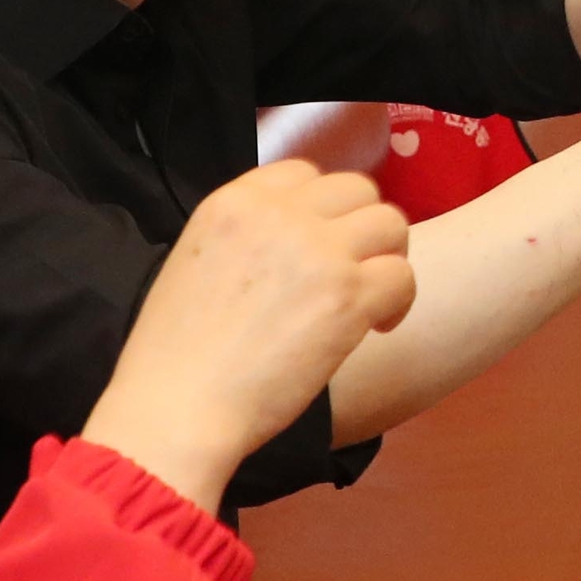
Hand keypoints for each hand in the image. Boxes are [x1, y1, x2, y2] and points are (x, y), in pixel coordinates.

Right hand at [81, 160, 414, 504]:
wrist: (178, 407)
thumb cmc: (177, 357)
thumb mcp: (196, 262)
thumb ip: (248, 238)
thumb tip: (299, 243)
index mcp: (233, 202)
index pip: (304, 173)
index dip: (323, 210)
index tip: (320, 247)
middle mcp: (279, 213)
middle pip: (357, 190)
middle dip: (362, 230)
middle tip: (353, 275)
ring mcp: (317, 251)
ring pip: (390, 225)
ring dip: (387, 259)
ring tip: (368, 302)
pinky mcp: (348, 296)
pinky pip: (402, 276)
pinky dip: (398, 302)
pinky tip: (375, 328)